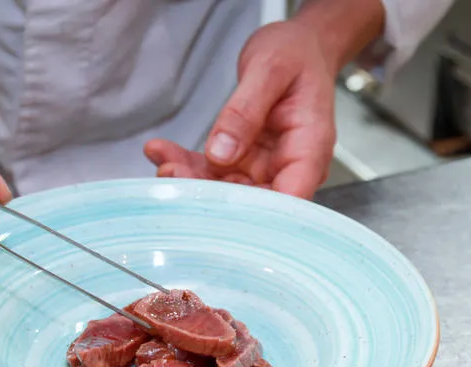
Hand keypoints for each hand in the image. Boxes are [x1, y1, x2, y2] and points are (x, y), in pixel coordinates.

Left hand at [145, 2, 383, 199]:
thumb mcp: (270, 70)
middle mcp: (287, 166)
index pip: (289, 200)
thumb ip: (245, 111)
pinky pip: (213, 171)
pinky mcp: (243, 159)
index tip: (213, 205)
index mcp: (309, 149)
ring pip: (225, 190)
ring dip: (192, 180)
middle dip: (210, 195)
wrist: (296, 46)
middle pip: (252, 201)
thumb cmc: (296, 54)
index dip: (254, 215)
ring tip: (164, 163)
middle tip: (174, 175)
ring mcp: (264, 166)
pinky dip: (186, 164)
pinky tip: (161, 152)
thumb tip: (222, 153)